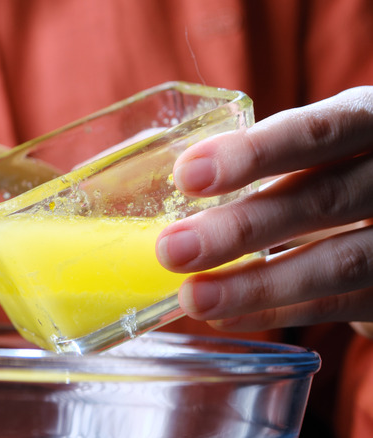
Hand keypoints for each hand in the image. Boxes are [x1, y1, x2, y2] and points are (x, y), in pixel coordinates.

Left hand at [156, 86, 372, 336]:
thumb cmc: (341, 169)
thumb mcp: (320, 147)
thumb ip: (262, 158)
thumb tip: (159, 173)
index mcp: (369, 121)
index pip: (320, 131)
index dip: (254, 154)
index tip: (187, 176)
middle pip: (324, 199)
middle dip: (241, 228)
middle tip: (172, 250)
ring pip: (338, 262)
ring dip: (256, 285)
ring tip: (194, 297)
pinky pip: (340, 305)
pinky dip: (278, 313)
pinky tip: (226, 317)